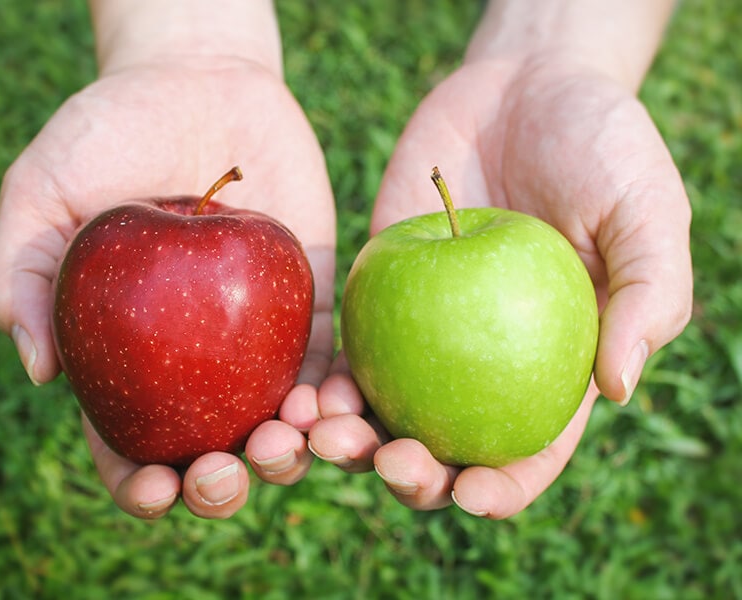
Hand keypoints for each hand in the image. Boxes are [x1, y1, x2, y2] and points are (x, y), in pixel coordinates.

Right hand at [0, 59, 335, 518]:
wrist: (201, 84)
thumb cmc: (112, 131)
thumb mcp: (44, 189)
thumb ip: (24, 271)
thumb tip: (39, 370)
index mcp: (125, 354)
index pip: (129, 442)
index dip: (141, 483)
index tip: (157, 488)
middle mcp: (194, 359)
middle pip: (212, 449)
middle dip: (221, 484)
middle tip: (225, 471)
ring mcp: (256, 337)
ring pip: (279, 423)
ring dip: (287, 454)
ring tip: (286, 443)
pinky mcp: (309, 305)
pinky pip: (328, 364)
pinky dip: (332, 396)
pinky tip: (329, 405)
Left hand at [309, 52, 691, 517]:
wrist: (523, 84)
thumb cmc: (602, 145)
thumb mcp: (648, 211)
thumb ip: (650, 297)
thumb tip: (618, 390)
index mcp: (553, 366)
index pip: (529, 451)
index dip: (502, 488)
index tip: (470, 495)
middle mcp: (484, 362)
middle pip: (443, 445)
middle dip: (412, 475)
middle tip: (387, 463)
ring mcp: (427, 330)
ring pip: (383, 409)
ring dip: (349, 438)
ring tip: (324, 437)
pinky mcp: (381, 290)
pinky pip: (348, 347)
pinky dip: (325, 377)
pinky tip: (302, 391)